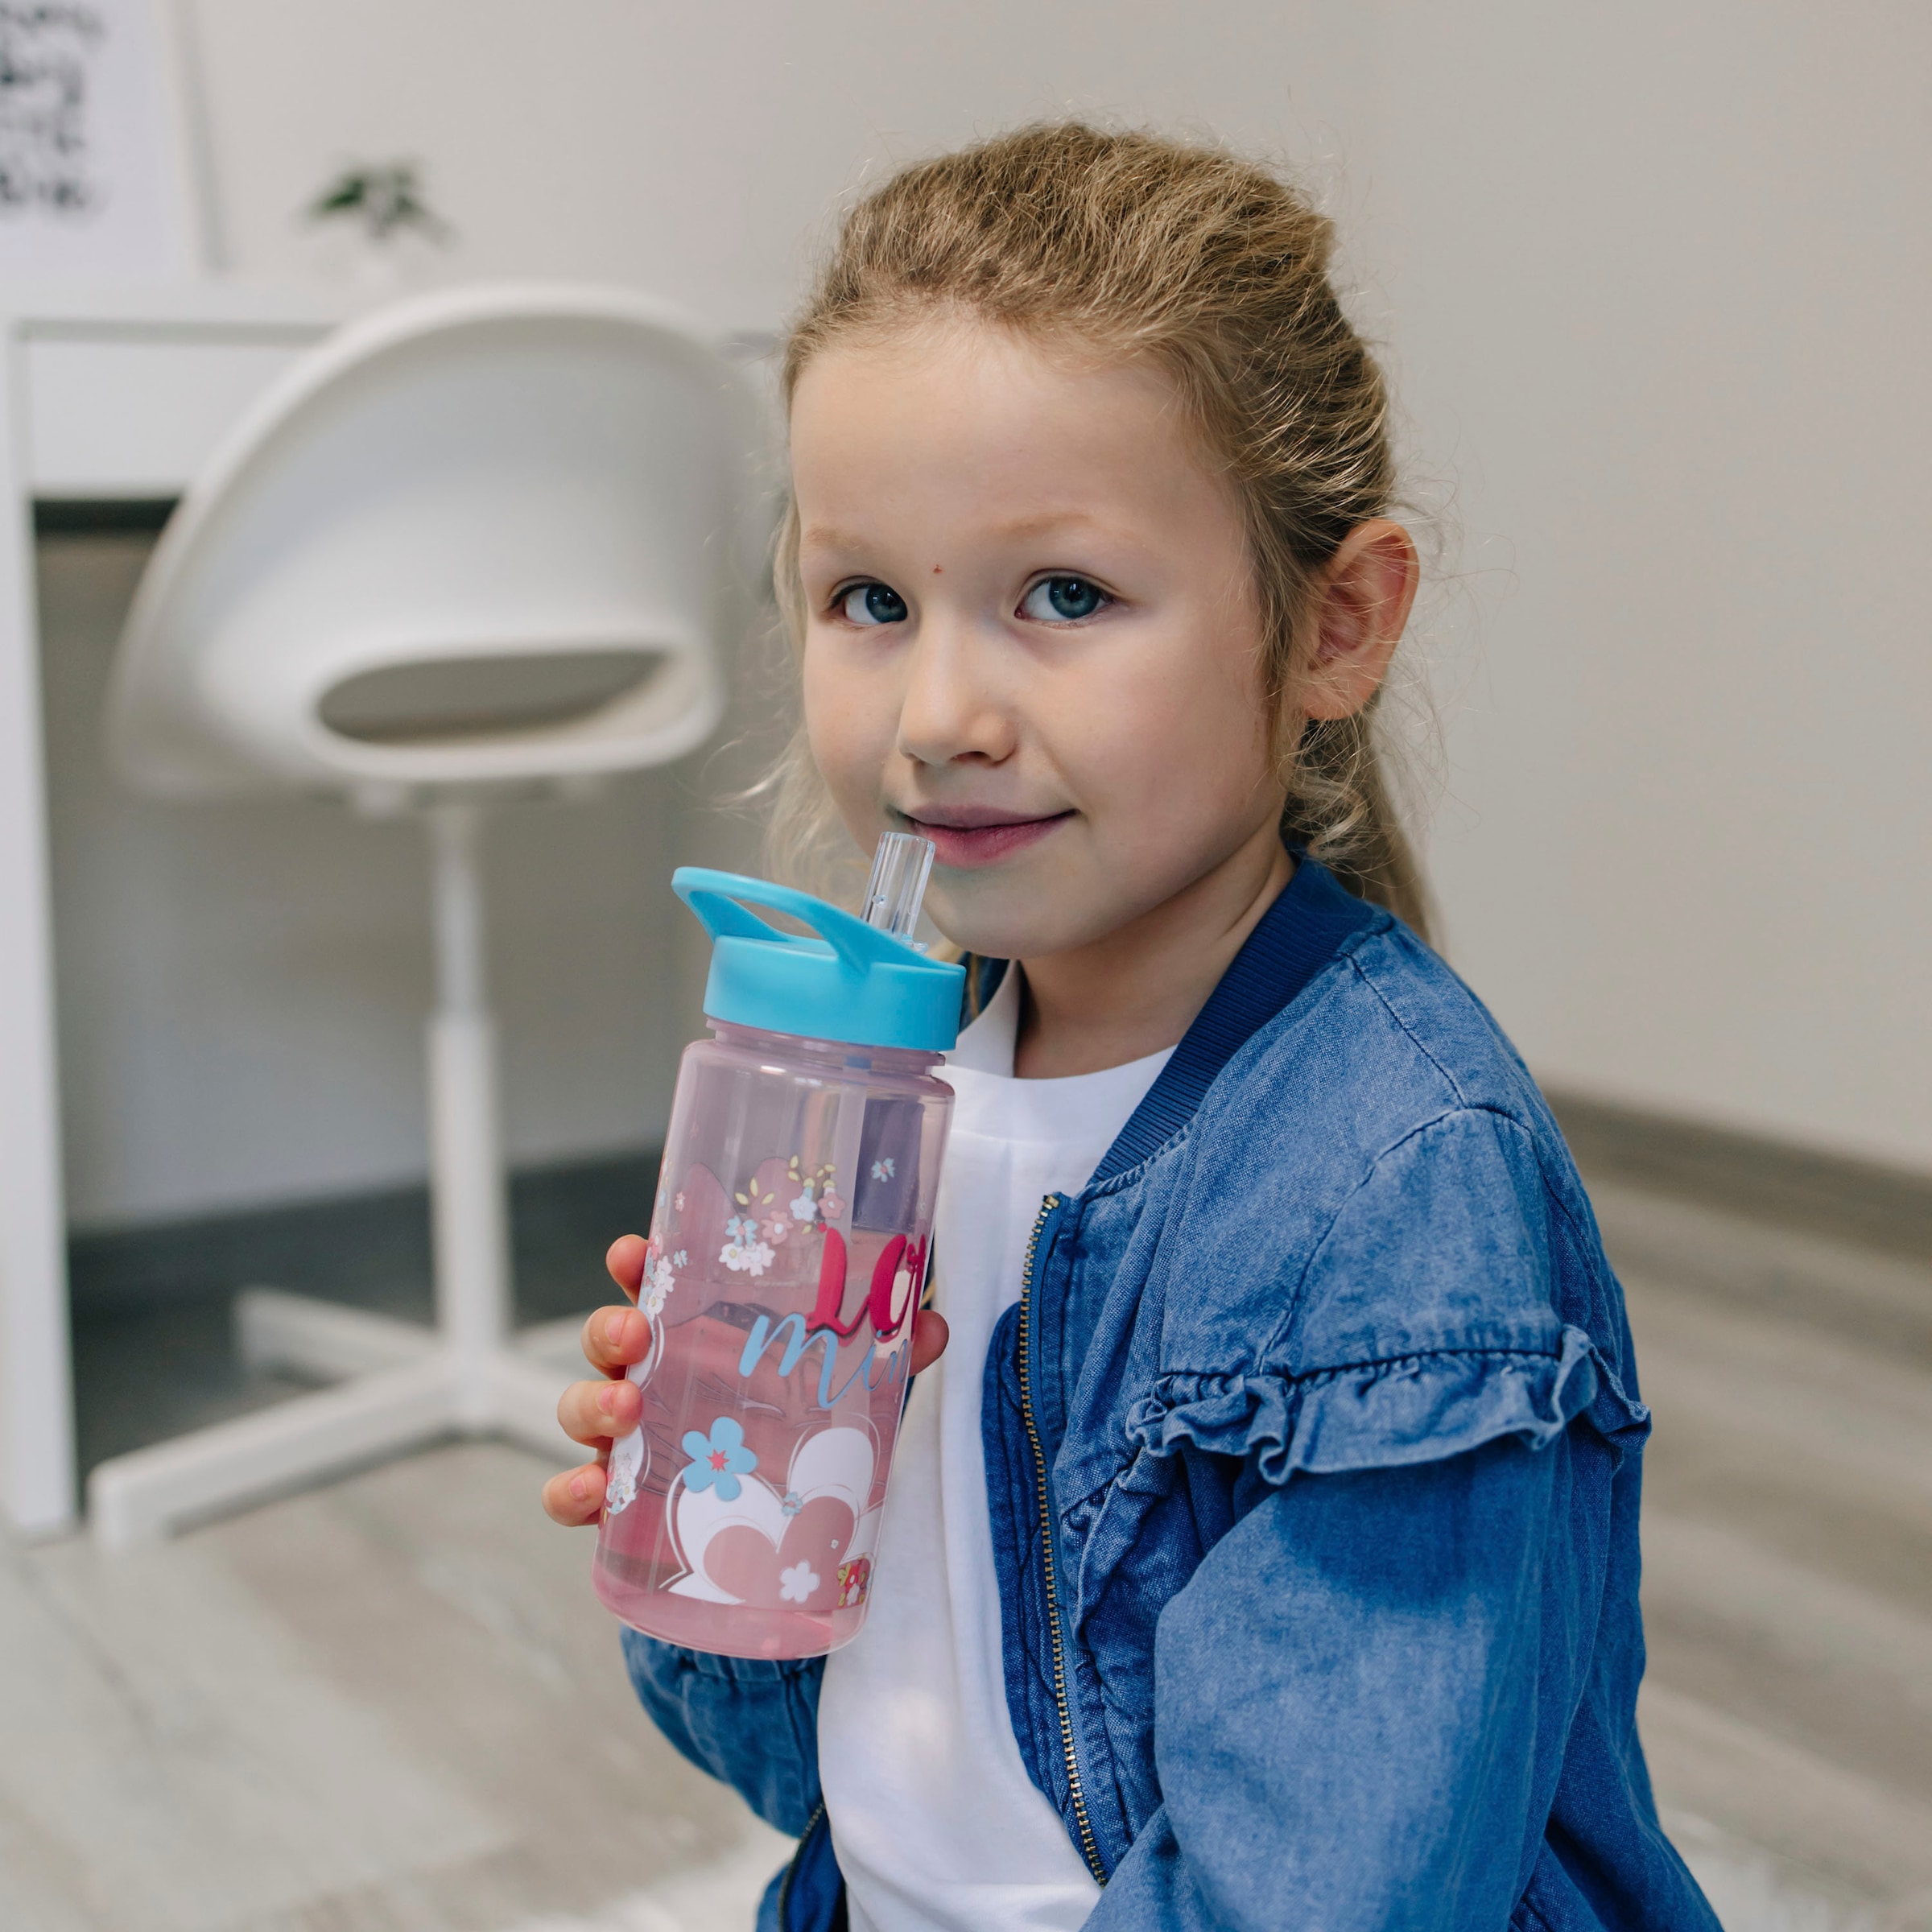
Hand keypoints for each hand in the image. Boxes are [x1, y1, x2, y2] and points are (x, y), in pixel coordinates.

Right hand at [541, 1233, 950, 1525]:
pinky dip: (572, 1492)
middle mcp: (651, 1374)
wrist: (766, 1524)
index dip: (639, 1262)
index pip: (656, 1283)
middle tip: (636, 1332)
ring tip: (625, 1407)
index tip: (634, 1252)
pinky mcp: (621, 1499)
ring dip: (592, 1399)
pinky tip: (591, 1493)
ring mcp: (629, 1436)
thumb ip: (883, 1354)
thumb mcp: (840, 1387)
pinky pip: (577, 1493)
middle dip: (612, 1326)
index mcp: (694, 1331)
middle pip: (611, 1337)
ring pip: (584, 1404)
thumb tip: (932, 1324)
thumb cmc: (790, 1426)